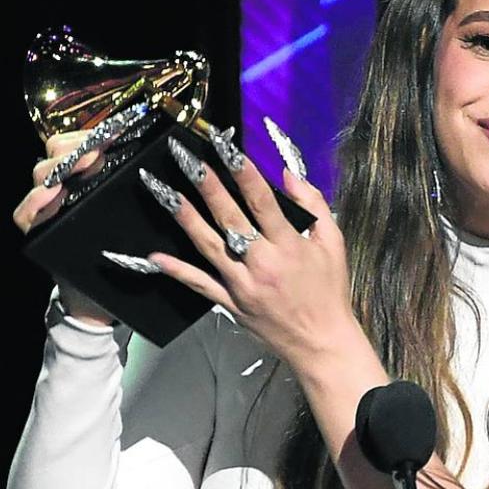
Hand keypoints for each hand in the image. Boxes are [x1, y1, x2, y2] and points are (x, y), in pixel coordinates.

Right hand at [12, 121, 126, 325]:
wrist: (106, 300)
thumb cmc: (129, 256)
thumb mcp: (137, 220)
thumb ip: (144, 192)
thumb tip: (175, 158)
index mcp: (89, 179)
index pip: (80, 143)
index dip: (93, 134)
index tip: (116, 132)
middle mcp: (65, 188)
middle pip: (56, 153)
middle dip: (75, 147)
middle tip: (96, 153)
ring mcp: (48, 209)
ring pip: (42, 176)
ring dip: (58, 169)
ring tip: (80, 168)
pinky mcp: (38, 232)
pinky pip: (24, 214)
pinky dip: (35, 203)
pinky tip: (52, 195)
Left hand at [129, 125, 361, 376]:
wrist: (321, 342)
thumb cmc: (330, 289)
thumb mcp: (333, 243)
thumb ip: (313, 205)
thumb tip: (288, 172)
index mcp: (289, 245)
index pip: (261, 200)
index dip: (242, 170)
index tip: (225, 146)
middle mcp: (262, 262)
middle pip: (229, 217)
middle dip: (206, 184)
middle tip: (186, 158)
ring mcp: (242, 285)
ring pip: (207, 245)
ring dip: (184, 216)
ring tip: (163, 190)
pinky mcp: (230, 304)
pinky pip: (199, 284)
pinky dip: (176, 271)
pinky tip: (154, 255)